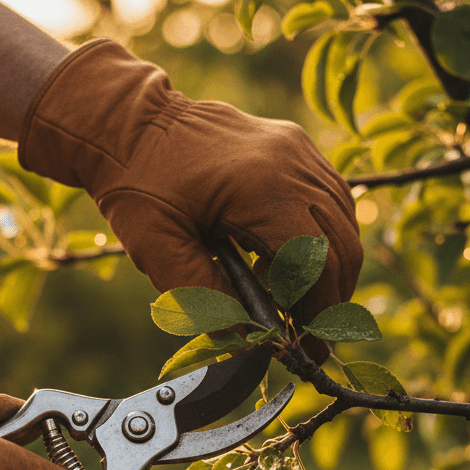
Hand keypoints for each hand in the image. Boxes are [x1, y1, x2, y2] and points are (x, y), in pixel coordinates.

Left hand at [18, 40, 362, 359]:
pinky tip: (286, 259)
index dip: (318, 309)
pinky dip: (321, 236)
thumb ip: (201, 295)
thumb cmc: (134, 183)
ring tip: (294, 300)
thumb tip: (245, 336)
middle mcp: (290, 162)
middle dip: (332, 296)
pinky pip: (329, 196)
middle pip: (342, 243)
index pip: (316, 260)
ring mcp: (297, 149)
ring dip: (329, 267)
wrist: (125, 123)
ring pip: (343, 219)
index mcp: (260, 187)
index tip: (308, 346)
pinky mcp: (294, 146)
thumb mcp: (156, 247)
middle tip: (308, 333)